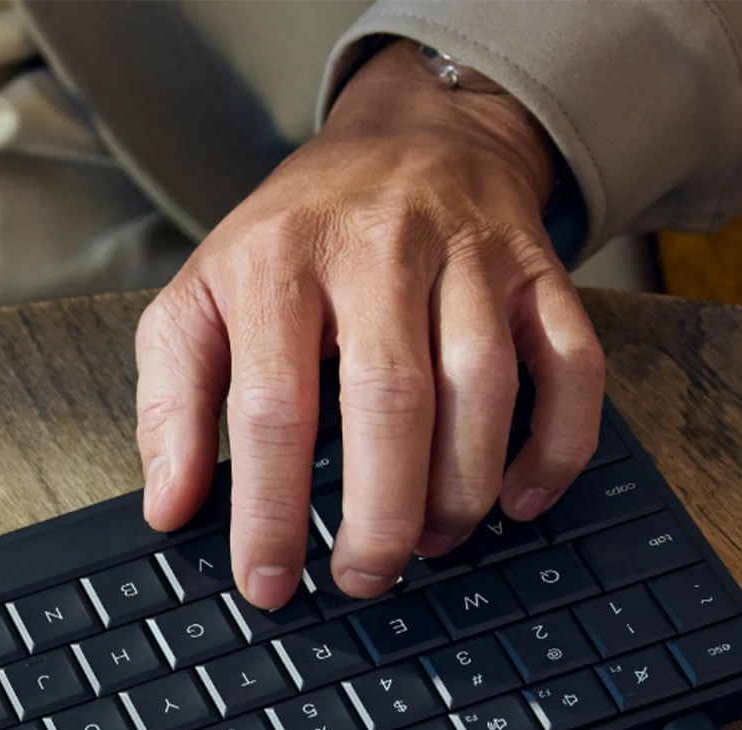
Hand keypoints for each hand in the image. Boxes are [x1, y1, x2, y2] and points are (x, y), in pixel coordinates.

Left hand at [135, 39, 603, 606]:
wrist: (409, 133)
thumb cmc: (291, 242)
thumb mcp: (199, 300)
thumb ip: (170, 403)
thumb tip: (171, 508)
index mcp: (279, 265)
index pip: (274, 407)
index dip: (271, 511)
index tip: (268, 584)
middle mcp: (379, 251)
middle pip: (391, 401)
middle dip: (381, 514)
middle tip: (364, 580)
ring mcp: (469, 256)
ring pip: (484, 386)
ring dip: (462, 489)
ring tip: (432, 546)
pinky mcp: (539, 270)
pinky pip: (571, 363)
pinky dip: (556, 444)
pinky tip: (517, 502)